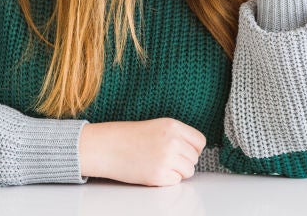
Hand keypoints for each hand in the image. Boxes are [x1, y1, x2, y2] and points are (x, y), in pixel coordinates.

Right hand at [79, 118, 205, 185]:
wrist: (106, 147)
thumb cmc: (128, 137)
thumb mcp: (157, 126)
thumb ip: (177, 135)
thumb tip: (195, 151)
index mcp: (173, 126)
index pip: (200, 141)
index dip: (193, 148)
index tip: (184, 151)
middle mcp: (172, 141)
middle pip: (194, 158)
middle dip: (184, 161)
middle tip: (166, 159)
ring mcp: (166, 159)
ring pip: (188, 171)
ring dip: (177, 171)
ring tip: (160, 164)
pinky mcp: (158, 175)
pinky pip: (176, 181)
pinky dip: (167, 179)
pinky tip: (153, 171)